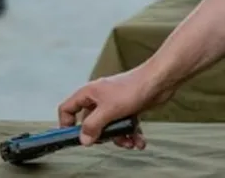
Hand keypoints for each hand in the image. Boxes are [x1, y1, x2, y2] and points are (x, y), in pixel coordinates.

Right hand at [57, 66, 173, 149]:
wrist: (158, 82)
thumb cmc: (131, 89)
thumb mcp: (108, 110)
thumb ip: (93, 126)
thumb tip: (83, 140)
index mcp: (87, 94)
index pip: (67, 109)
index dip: (67, 124)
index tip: (75, 138)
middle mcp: (97, 99)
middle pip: (90, 122)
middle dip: (101, 135)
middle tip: (110, 141)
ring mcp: (112, 104)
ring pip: (108, 126)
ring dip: (119, 138)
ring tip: (130, 142)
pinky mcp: (126, 109)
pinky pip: (123, 125)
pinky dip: (130, 134)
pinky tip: (139, 140)